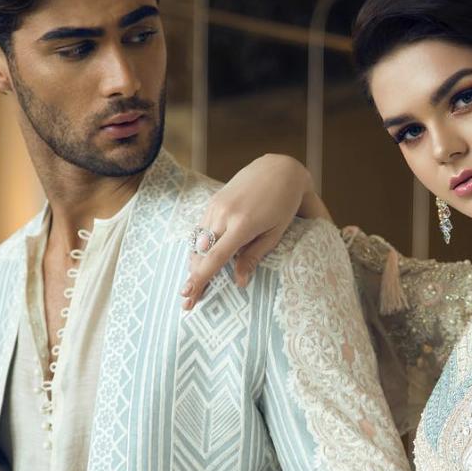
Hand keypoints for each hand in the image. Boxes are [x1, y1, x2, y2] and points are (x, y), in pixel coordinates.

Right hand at [181, 154, 328, 309]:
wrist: (279, 169)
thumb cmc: (283, 204)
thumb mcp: (274, 233)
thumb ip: (254, 256)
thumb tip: (240, 282)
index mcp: (242, 225)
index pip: (216, 258)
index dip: (201, 279)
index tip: (189, 296)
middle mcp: (224, 214)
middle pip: (201, 253)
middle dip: (193, 277)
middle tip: (188, 301)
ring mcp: (216, 206)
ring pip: (198, 241)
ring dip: (194, 264)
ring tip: (193, 284)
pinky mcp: (214, 201)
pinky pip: (201, 229)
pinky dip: (199, 247)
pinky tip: (199, 261)